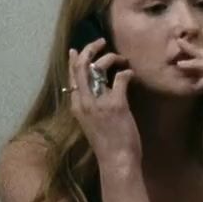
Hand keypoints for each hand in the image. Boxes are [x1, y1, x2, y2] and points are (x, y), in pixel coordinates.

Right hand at [68, 38, 139, 166]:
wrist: (116, 160)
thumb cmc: (106, 145)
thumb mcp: (91, 124)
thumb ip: (91, 106)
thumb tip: (96, 92)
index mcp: (76, 106)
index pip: (71, 77)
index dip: (74, 60)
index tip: (77, 50)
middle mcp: (84, 102)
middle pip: (81, 67)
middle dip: (89, 49)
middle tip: (100, 41)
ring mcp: (99, 102)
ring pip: (98, 68)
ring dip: (111, 58)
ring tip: (121, 58)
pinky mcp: (116, 104)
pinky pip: (120, 78)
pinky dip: (127, 73)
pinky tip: (131, 74)